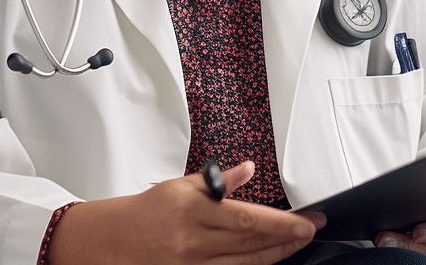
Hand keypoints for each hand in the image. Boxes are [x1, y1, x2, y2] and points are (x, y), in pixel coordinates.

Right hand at [50, 161, 325, 264]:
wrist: (114, 240)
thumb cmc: (148, 211)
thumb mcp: (182, 186)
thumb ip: (218, 180)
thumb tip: (248, 169)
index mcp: (193, 211)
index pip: (245, 218)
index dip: (280, 222)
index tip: (305, 221)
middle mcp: (194, 241)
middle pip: (250, 242)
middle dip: (286, 237)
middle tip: (311, 228)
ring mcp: (192, 263)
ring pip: (244, 262)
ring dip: (275, 254)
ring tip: (297, 243)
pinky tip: (268, 258)